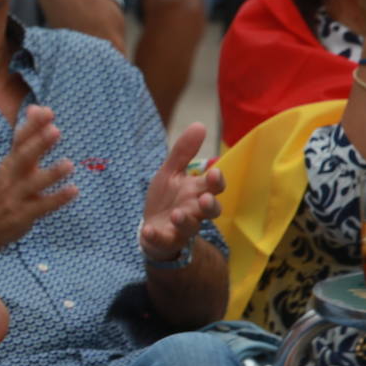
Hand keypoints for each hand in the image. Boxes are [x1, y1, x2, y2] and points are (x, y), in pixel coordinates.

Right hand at [0, 106, 76, 251]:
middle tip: (55, 130)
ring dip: (51, 174)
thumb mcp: (11, 163)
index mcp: (10, 163)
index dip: (32, 126)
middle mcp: (12, 177)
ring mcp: (16, 197)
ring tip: (69, 164)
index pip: (19, 140)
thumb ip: (27, 137)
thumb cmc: (3, 189)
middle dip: (38, 144)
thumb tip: (37, 107)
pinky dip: (57, 199)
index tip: (47, 111)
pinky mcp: (23, 215)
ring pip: (33, 184)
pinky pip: (42, 206)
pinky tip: (73, 191)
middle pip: (23, 158)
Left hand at [140, 122, 222, 260]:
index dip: (216, 182)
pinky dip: (156, 236)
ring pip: (190, 227)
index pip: (214, 187)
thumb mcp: (171, 172)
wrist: (152, 225)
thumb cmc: (167, 198)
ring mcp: (181, 228)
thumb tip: (199, 124)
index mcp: (197, 192)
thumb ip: (183, 152)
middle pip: (211, 211)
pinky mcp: (165, 240)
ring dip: (185, 221)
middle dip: (210, 205)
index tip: (213, 173)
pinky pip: (164, 240)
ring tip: (176, 214)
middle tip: (205, 199)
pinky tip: (148, 230)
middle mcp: (194, 211)